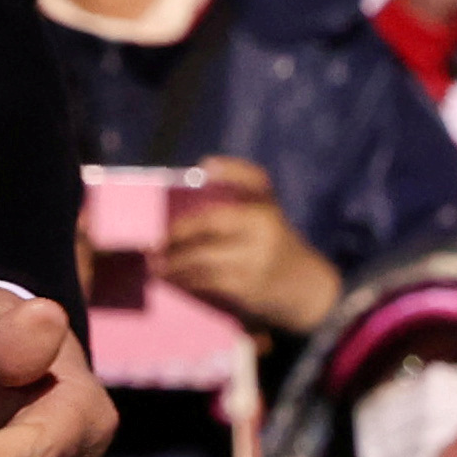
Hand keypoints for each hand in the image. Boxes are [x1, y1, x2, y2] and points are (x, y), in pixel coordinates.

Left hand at [153, 158, 340, 334]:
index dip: (188, 219)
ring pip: (202, 265)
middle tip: (149, 248)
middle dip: (172, 244)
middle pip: (204, 239)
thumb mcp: (268, 202)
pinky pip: (208, 285)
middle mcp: (261, 241)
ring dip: (173, 266)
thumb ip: (242, 176)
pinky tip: (172, 280)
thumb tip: (207, 164)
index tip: (166, 220)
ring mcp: (254, 269)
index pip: (216, 216)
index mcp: (262, 216)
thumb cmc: (275, 237)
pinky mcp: (249, 293)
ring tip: (154, 266)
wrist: (307, 287)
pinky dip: (186, 282)